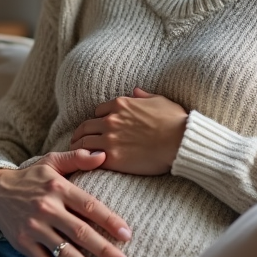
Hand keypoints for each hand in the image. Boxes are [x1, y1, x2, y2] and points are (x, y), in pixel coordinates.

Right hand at [0, 149, 131, 256]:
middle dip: (104, 250)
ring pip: (64, 252)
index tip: (127, 235)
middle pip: (80, 232)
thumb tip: (103, 155)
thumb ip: (77, 158)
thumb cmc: (30, 177)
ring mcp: (34, 228)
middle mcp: (46, 208)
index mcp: (57, 188)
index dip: (110, 221)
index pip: (89, 206)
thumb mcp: (51, 162)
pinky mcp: (23, 244)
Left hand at [70, 88, 187, 174]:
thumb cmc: (175, 121)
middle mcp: (111, 120)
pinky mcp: (112, 157)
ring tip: (75, 152)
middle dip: (80, 133)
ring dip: (78, 147)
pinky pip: (90, 158)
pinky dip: (85, 160)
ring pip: (83, 142)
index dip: (97, 120)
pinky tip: (85, 164)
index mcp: (120, 104)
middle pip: (86, 126)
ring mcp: (110, 139)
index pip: (98, 111)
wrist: (180, 142)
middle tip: (76, 140)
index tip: (97, 127)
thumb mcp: (160, 100)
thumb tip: (136, 92)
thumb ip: (144, 96)